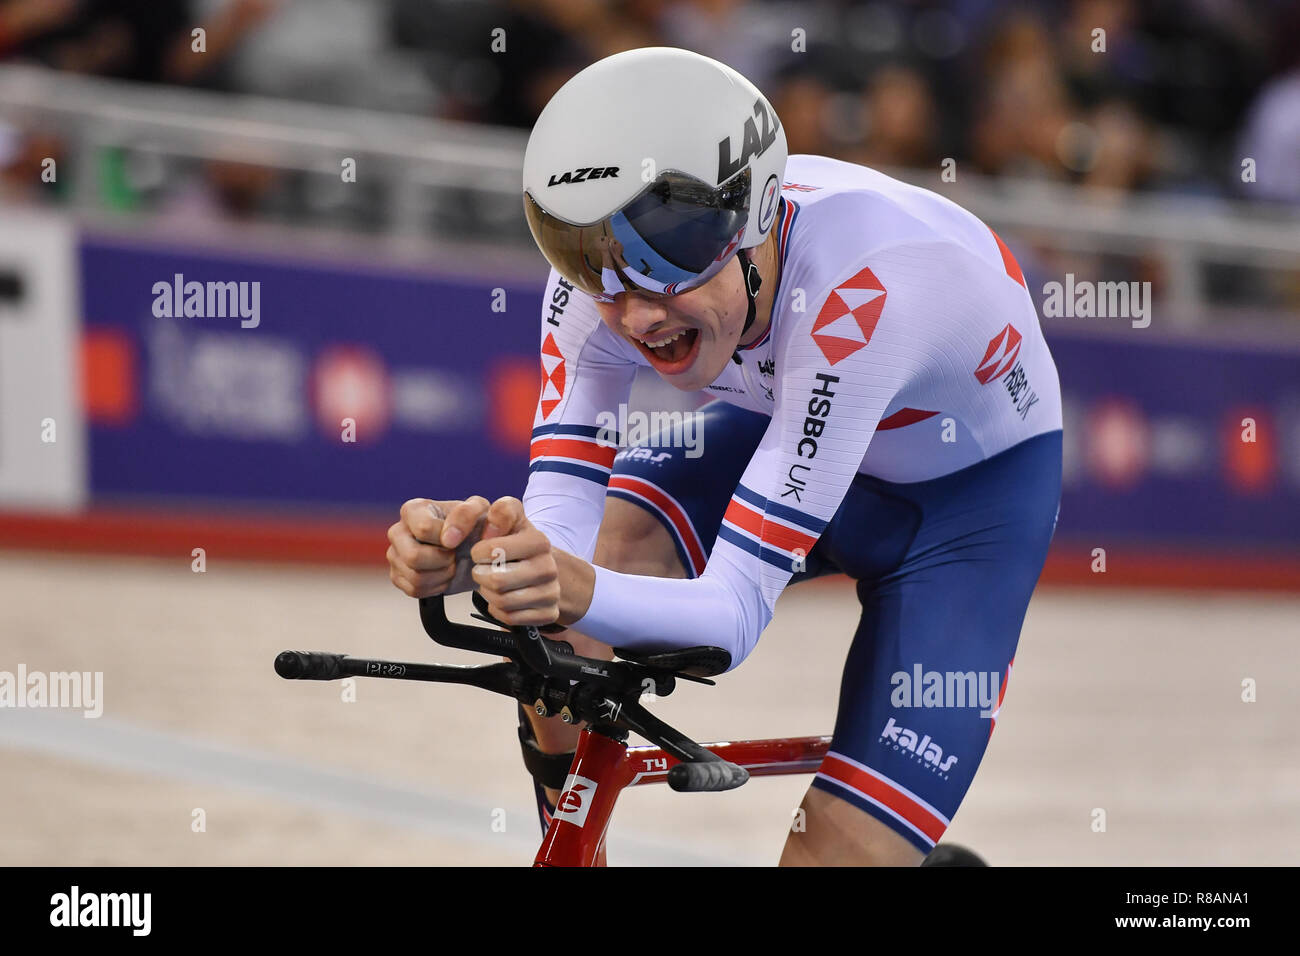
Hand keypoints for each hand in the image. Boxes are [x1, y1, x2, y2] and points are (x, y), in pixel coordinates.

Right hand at [387, 496, 488, 597]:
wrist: (473, 549)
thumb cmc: (473, 526)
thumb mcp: (479, 510)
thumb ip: (466, 514)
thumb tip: (448, 538)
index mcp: (413, 510)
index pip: (424, 529)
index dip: (447, 540)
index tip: (458, 539)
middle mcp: (398, 531)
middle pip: (413, 556)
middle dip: (443, 560)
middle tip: (455, 554)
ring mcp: (395, 555)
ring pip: (415, 577)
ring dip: (442, 575)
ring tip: (451, 564)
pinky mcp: (398, 577)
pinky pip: (415, 590)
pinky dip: (436, 587)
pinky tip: (443, 574)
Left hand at [469, 497, 561, 626]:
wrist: (545, 566)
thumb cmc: (519, 543)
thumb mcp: (512, 518)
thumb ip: (501, 512)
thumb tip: (491, 528)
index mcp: (539, 541)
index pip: (493, 551)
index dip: (478, 553)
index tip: (481, 552)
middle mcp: (548, 567)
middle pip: (497, 581)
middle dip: (481, 576)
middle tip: (483, 570)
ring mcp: (551, 592)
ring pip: (502, 602)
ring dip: (489, 593)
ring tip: (492, 583)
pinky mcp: (549, 613)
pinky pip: (510, 618)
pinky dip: (500, 609)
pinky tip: (503, 597)